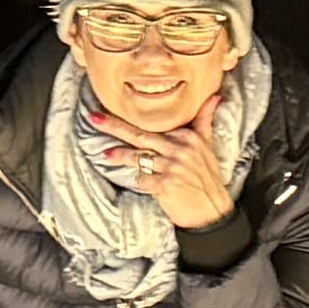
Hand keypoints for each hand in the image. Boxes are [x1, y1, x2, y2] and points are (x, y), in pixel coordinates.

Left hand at [83, 93, 234, 230]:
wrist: (213, 210)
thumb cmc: (207, 177)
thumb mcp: (207, 145)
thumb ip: (204, 120)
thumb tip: (215, 97)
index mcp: (187, 136)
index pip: (153, 125)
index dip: (130, 119)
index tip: (110, 108)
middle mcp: (179, 148)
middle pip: (140, 135)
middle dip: (114, 126)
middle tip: (93, 118)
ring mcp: (172, 166)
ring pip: (138, 157)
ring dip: (120, 156)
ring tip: (106, 155)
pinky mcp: (166, 184)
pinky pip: (143, 179)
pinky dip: (141, 182)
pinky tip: (148, 185)